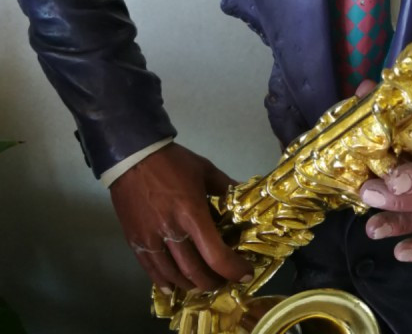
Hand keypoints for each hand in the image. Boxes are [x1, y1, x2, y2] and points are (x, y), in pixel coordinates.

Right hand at [110, 143, 252, 291]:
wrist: (132, 158)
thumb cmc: (173, 163)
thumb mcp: (206, 170)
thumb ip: (227, 187)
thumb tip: (245, 199)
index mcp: (192, 213)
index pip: (215, 255)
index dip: (233, 269)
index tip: (245, 274)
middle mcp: (172, 232)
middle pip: (196, 272)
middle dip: (215, 281)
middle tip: (226, 279)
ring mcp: (151, 240)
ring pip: (174, 276)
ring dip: (193, 285)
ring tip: (205, 283)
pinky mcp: (135, 242)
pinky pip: (151, 271)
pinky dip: (165, 282)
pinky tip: (175, 286)